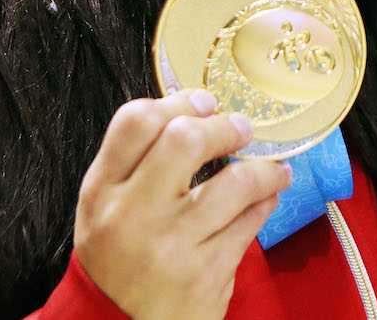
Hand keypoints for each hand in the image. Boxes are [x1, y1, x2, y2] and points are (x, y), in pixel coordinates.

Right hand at [74, 89, 292, 319]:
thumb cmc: (121, 254)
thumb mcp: (109, 206)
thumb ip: (140, 159)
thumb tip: (199, 108)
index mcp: (102, 191)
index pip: (135, 122)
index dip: (178, 101)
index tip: (204, 102)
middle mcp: (132, 215)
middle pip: (186, 140)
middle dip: (224, 127)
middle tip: (243, 130)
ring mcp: (171, 246)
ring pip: (235, 182)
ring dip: (264, 169)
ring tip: (274, 169)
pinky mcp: (204, 275)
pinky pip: (251, 222)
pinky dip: (265, 203)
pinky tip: (266, 199)